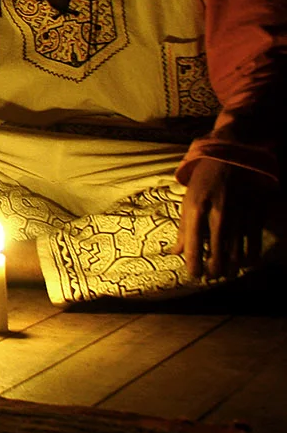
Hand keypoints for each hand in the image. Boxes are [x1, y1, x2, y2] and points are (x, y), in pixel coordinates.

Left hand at [167, 158, 275, 277]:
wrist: (231, 156)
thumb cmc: (205, 178)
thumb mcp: (188, 198)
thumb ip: (184, 227)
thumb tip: (176, 252)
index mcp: (196, 208)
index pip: (193, 245)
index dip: (193, 265)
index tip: (193, 275)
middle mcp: (218, 214)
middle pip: (217, 254)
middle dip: (213, 271)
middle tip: (210, 276)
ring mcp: (239, 215)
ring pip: (237, 253)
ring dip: (230, 268)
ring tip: (225, 273)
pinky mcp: (255, 213)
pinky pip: (254, 243)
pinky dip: (249, 257)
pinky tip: (243, 263)